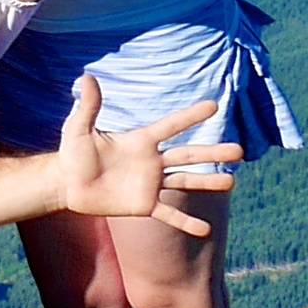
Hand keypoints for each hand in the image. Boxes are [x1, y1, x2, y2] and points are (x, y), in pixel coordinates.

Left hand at [44, 78, 241, 237]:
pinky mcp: (144, 206)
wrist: (67, 184)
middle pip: (188, 155)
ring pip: (185, 181)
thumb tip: (87, 77)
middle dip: (213, 153)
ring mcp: (150, 184)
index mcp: (140, 141)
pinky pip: (169, 214)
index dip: (191, 116)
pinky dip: (186, 222)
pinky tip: (205, 230)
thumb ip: (88, 107)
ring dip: (208, 182)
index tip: (214, 106)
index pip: (171, 126)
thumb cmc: (73, 153)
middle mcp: (152, 161)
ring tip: (232, 182)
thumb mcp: (78, 129)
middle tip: (240, 151)